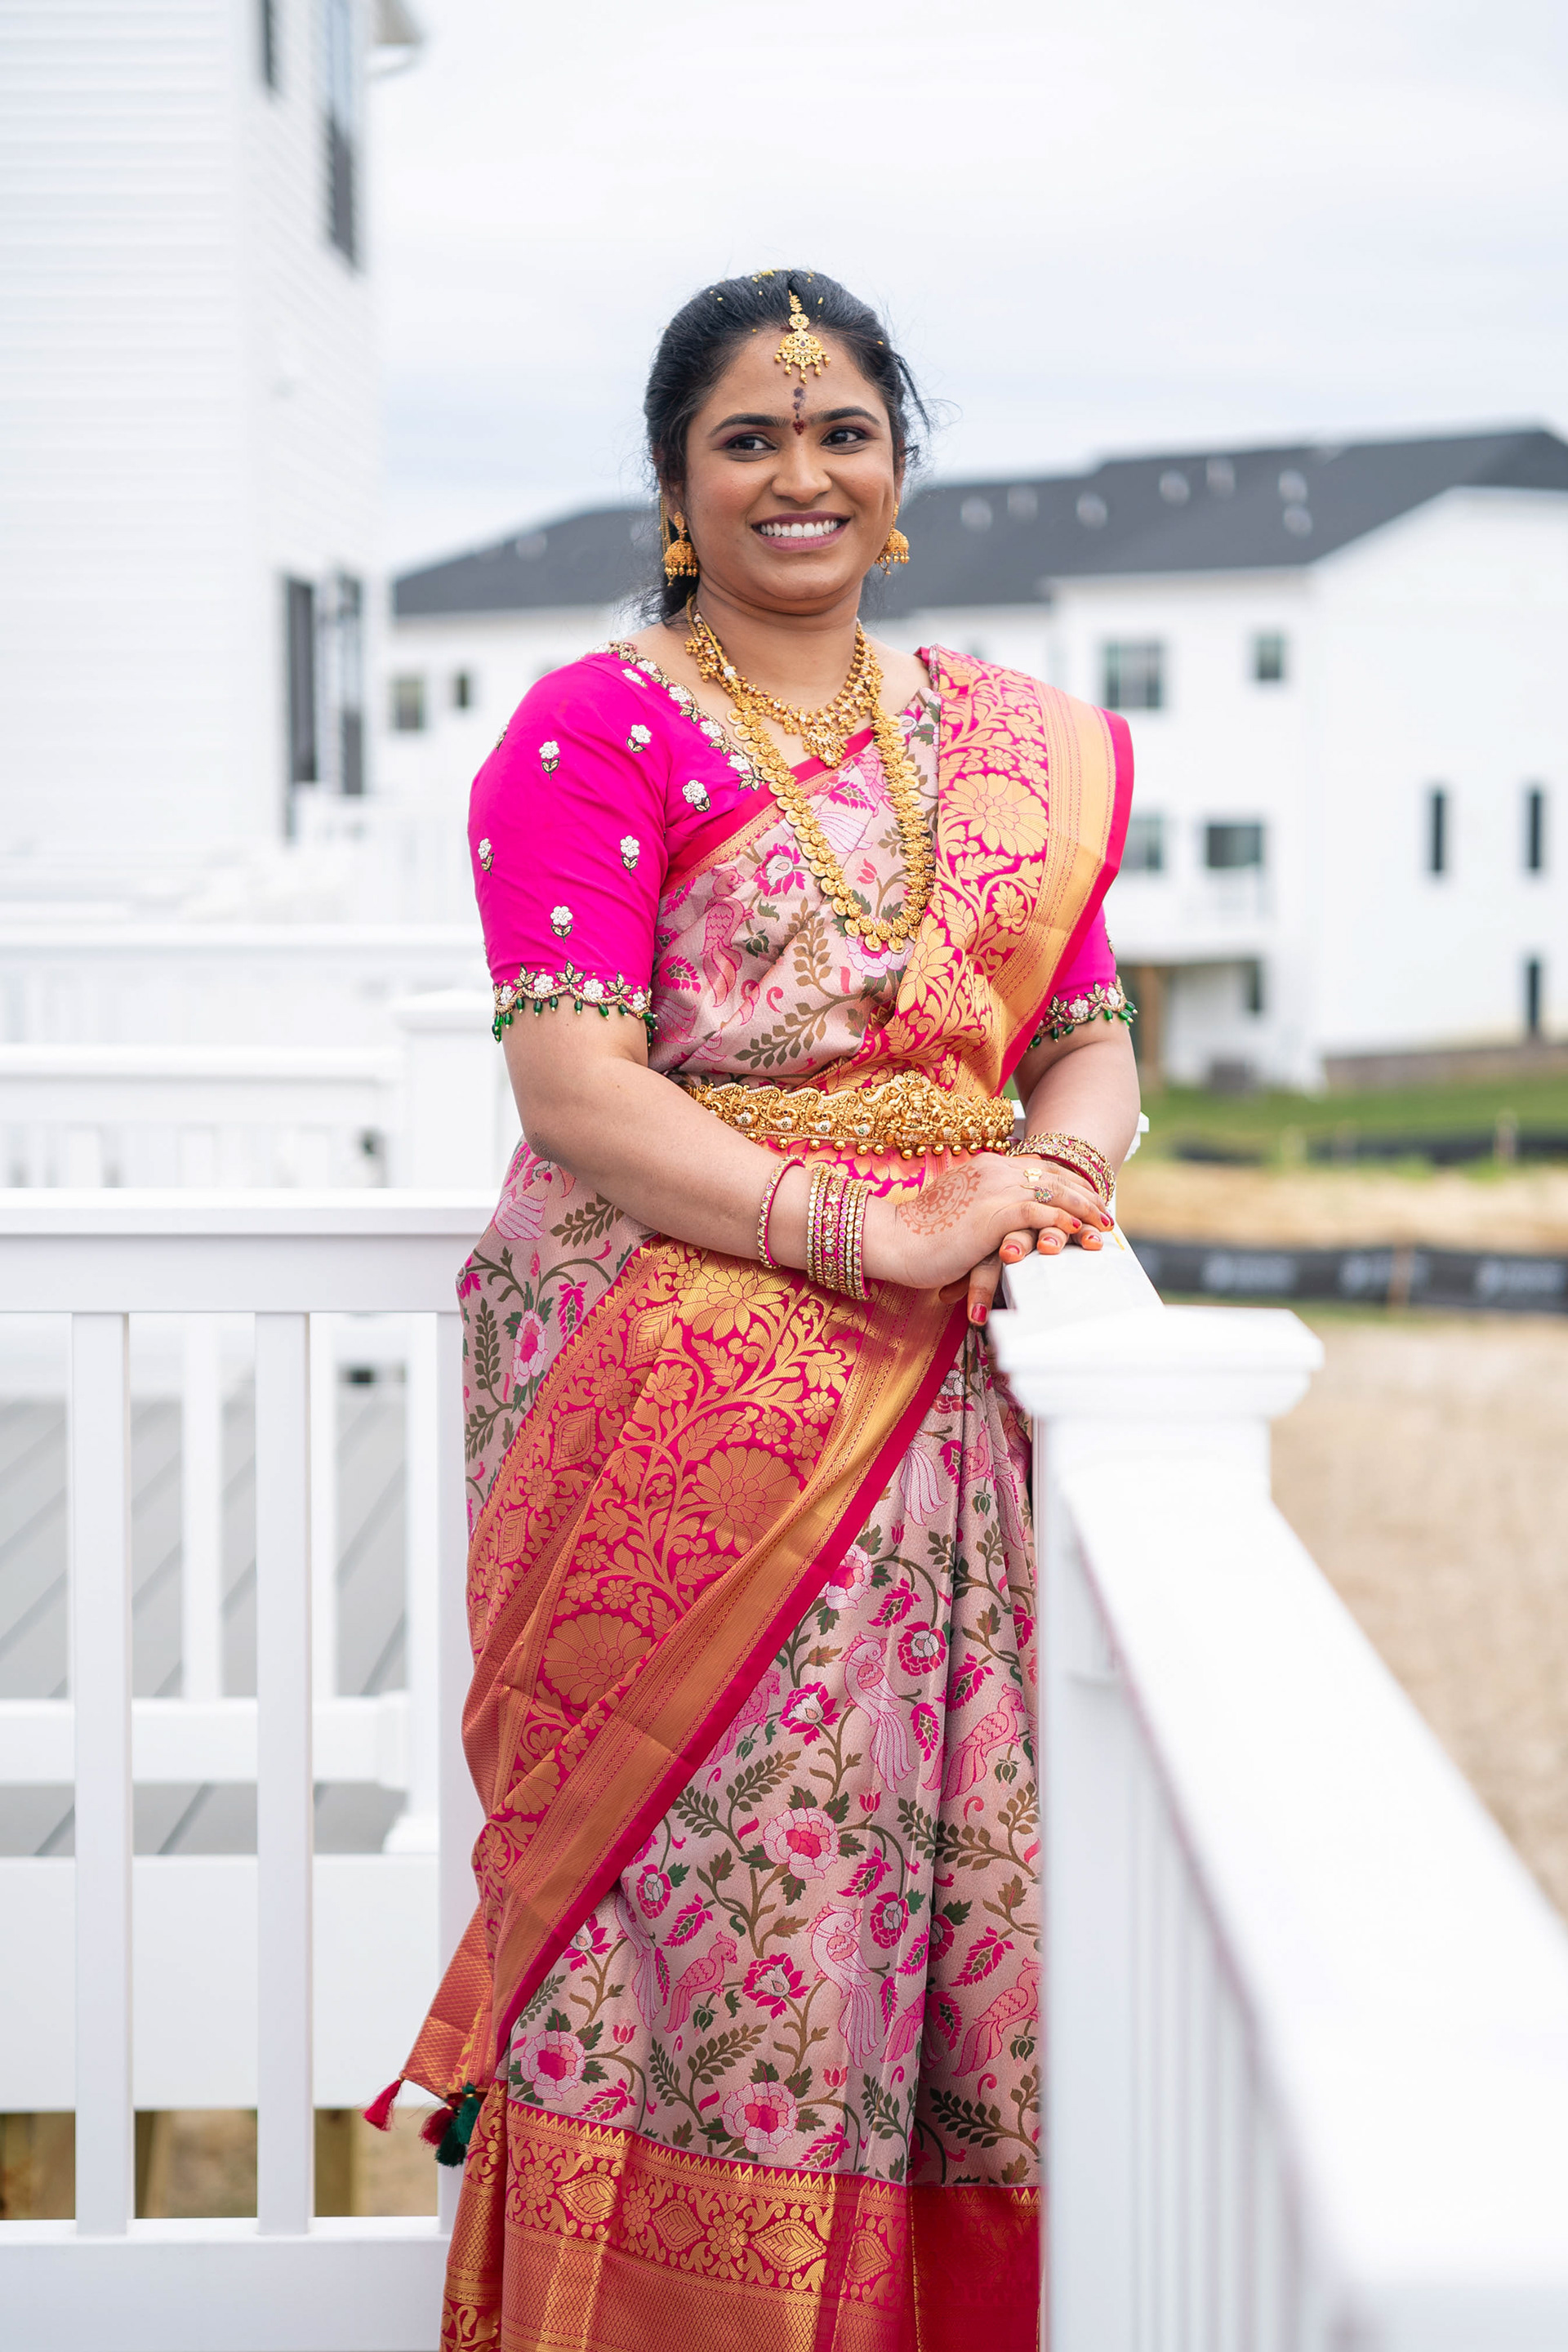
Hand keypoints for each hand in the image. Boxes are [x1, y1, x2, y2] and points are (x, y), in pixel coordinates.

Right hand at [862, 1155, 1106, 1302]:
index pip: (1039, 1169)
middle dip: (1085, 1196)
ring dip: (1084, 1210)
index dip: (1069, 1184)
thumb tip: (1003, 1224)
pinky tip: (1080, 1231)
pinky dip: (1063, 1220)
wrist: (894, 1240)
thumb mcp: (960, 1212)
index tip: (1090, 1200)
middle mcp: (994, 1170)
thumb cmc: (921, 1234)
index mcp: (986, 1166)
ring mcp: (994, 1188)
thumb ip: (985, 1208)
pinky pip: (1038, 1212)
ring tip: (1104, 1226)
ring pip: (1053, 1192)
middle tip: (1106, 1215)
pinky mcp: (992, 1212)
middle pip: (1053, 1177)